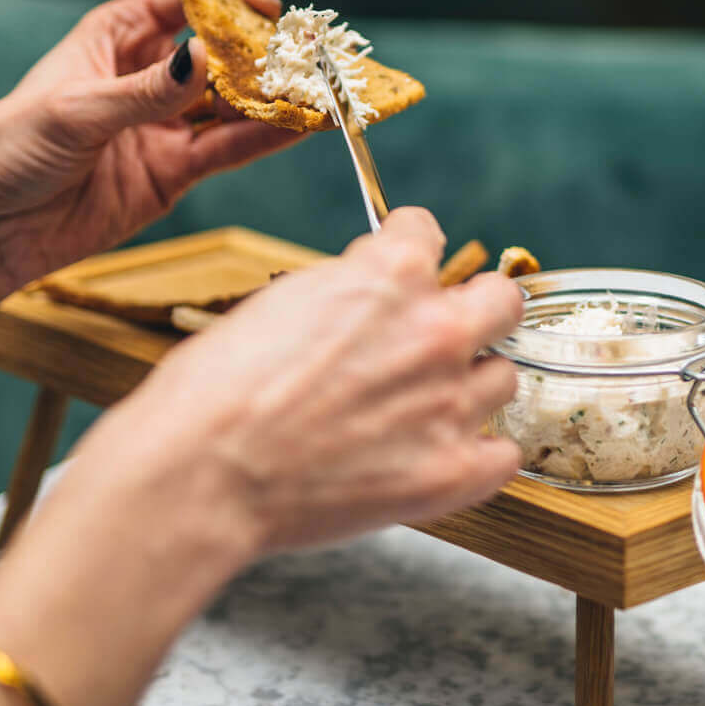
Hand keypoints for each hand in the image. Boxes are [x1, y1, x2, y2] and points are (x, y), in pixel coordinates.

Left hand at [0, 0, 300, 295]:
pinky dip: (269, 137)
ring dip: (276, 94)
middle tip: (309, 50)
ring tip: (322, 88)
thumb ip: (146, 92)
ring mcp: (165, 124)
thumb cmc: (7, 152)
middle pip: (221, 49)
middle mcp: (148, 75)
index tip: (266, 4)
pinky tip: (305, 124)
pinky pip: (230, 149)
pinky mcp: (174, 172)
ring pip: (234, 101)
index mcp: (116, 37)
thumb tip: (205, 57)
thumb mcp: (74, 112)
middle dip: (266, 47)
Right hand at [63, 208, 525, 556]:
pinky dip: (481, 457)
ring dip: (471, 387)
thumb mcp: (279, 303)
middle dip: (476, 310)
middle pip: (502, 301)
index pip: (427, 234)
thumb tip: (364, 302)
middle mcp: (435, 331)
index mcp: (390, 275)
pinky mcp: (450, 471)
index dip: (409, 252)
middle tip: (448, 333)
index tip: (405, 268)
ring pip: (503, 379)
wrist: (200, 472)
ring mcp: (449, 404)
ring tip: (430, 408)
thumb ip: (344, 294)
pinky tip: (447, 457)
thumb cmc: (216, 391)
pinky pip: (504, 457)